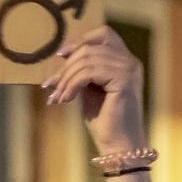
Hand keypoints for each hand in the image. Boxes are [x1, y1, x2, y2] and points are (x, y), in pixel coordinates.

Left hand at [44, 25, 146, 155]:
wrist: (118, 147)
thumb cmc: (105, 122)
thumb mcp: (90, 89)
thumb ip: (84, 70)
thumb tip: (62, 55)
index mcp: (125, 61)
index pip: (104, 34)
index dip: (80, 40)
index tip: (60, 57)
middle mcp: (130, 62)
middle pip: (89, 47)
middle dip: (66, 66)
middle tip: (50, 85)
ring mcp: (129, 69)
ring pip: (87, 59)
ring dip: (66, 78)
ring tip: (57, 97)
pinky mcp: (124, 80)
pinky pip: (89, 72)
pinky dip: (72, 85)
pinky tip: (66, 100)